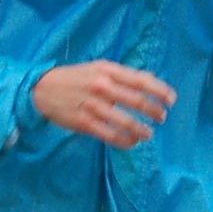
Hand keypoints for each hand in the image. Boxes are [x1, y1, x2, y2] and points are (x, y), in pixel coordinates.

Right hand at [32, 61, 175, 148]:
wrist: (41, 89)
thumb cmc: (75, 78)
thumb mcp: (98, 68)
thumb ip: (124, 75)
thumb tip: (152, 81)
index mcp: (108, 70)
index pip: (142, 81)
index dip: (161, 92)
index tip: (171, 100)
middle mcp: (102, 86)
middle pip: (138, 102)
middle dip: (155, 112)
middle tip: (161, 118)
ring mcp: (93, 106)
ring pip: (127, 122)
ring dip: (142, 130)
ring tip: (148, 134)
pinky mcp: (84, 123)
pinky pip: (111, 136)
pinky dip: (126, 142)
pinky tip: (132, 143)